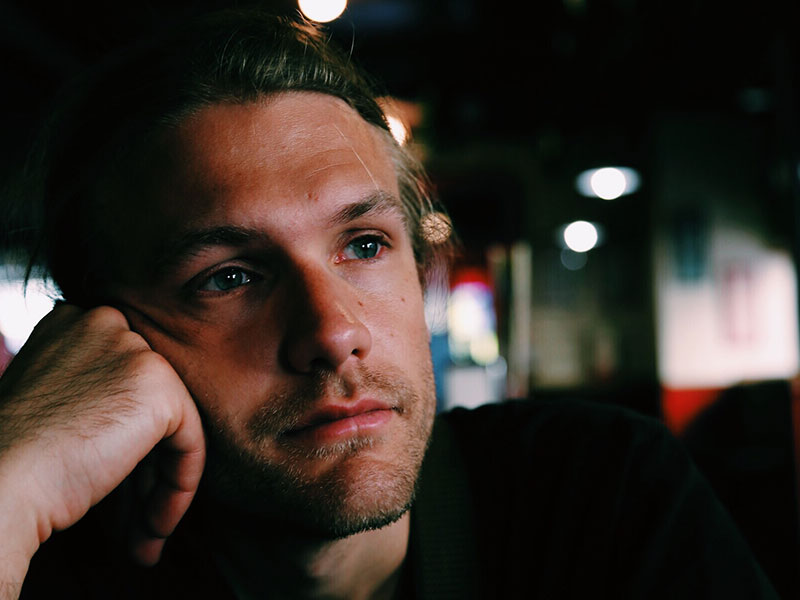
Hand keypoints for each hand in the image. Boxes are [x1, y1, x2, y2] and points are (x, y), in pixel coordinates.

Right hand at [0, 304, 204, 575]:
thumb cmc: (11, 457)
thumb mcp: (52, 404)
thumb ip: (94, 394)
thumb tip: (132, 424)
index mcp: (73, 322)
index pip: (121, 384)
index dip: (122, 443)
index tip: (114, 492)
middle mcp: (106, 322)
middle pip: (146, 407)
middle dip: (142, 473)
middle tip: (132, 524)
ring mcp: (135, 351)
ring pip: (171, 428)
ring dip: (157, 490)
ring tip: (143, 538)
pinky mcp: (160, 387)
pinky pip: (189, 443)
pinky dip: (177, 488)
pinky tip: (154, 528)